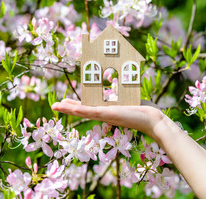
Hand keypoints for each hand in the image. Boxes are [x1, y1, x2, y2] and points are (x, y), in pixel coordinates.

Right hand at [51, 98, 165, 141]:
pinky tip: (68, 108)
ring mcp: (104, 115)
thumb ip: (122, 95)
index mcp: (107, 110)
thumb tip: (123, 85)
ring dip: (68, 110)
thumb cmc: (143, 110)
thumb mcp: (129, 99)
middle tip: (54, 106)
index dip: (76, 105)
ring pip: (82, 112)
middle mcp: (103, 114)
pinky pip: (89, 112)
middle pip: (81, 111)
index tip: (66, 101)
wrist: (152, 120)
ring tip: (55, 107)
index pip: (88, 107)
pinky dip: (78, 110)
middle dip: (67, 108)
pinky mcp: (107, 114)